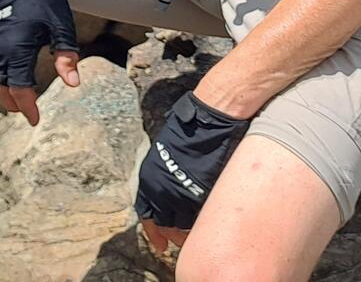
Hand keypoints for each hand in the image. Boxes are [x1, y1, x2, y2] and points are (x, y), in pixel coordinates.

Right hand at [0, 0, 81, 125]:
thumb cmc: (46, 0)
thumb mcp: (62, 29)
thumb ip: (67, 58)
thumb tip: (73, 84)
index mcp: (17, 50)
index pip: (20, 90)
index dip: (28, 108)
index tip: (36, 120)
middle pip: (2, 89)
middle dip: (14, 104)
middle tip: (28, 114)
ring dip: (6, 92)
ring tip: (20, 101)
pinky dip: (0, 77)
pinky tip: (12, 78)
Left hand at [133, 92, 249, 237]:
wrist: (212, 116)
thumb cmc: (193, 128)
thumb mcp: (167, 153)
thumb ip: (165, 176)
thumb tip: (170, 193)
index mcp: (150, 179)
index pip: (147, 215)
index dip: (154, 231)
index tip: (161, 244)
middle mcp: (161, 190)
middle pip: (165, 223)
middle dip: (172, 234)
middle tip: (181, 241)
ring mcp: (182, 194)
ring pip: (183, 225)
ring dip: (189, 231)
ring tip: (197, 233)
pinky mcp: (203, 195)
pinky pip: (200, 218)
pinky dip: (203, 223)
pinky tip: (208, 223)